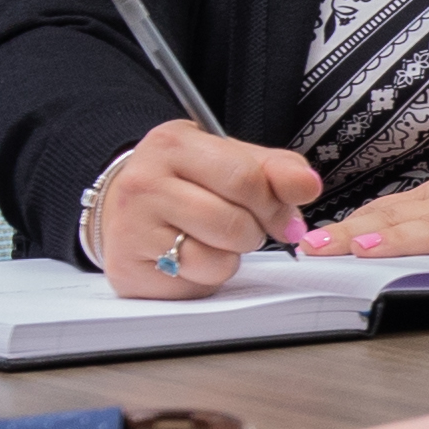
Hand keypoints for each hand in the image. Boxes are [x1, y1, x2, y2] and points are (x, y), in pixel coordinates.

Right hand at [92, 119, 322, 294]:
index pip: (244, 178)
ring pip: (218, 259)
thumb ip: (274, 169)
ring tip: (213, 240)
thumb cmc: (183, 181)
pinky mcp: (130, 270)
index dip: (274, 203)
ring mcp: (132, 229)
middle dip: (254, 231)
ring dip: (230, 257)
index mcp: (172, 144)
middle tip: (243, 227)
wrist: (121, 205)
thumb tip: (307, 185)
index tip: (282, 215)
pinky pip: (196, 283)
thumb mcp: (228, 158)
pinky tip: (190, 257)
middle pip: (234, 223)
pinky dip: (207, 276)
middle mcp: (144, 183)